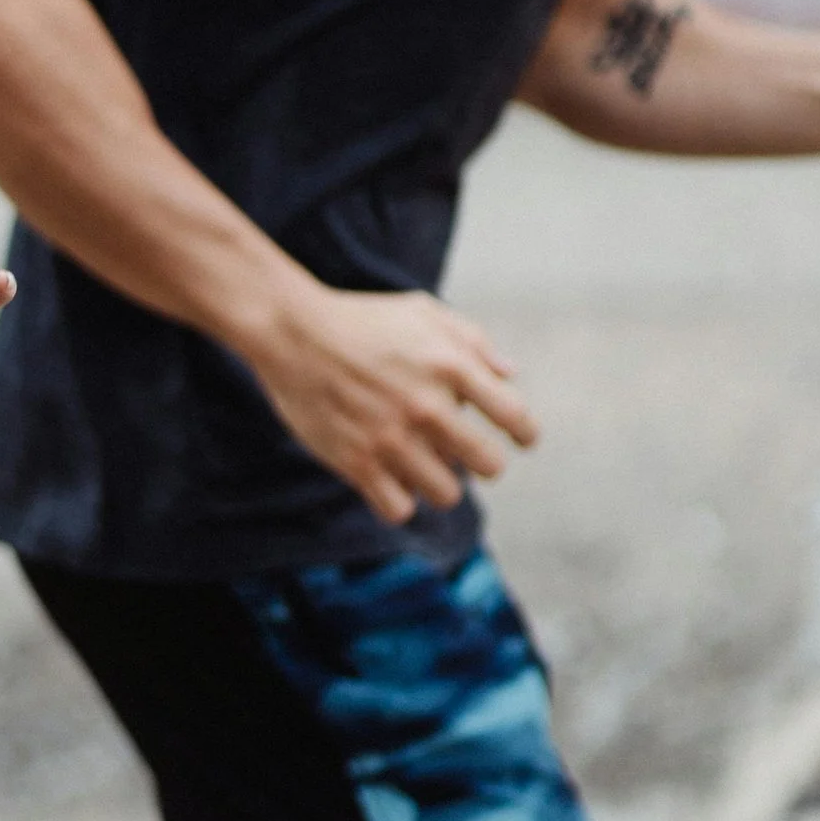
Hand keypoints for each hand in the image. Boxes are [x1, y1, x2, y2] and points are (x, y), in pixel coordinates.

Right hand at [248, 283, 537, 524]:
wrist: (293, 332)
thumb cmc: (362, 321)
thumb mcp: (422, 312)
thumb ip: (473, 341)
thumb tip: (511, 375)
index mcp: (451, 365)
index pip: (514, 416)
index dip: (526, 434)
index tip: (522, 440)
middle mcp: (427, 405)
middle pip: (488, 465)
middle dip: (486, 464)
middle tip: (467, 454)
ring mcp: (391, 438)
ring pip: (446, 493)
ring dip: (441, 482)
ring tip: (425, 465)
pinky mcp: (357, 462)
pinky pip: (399, 508)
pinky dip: (400, 499)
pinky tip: (391, 479)